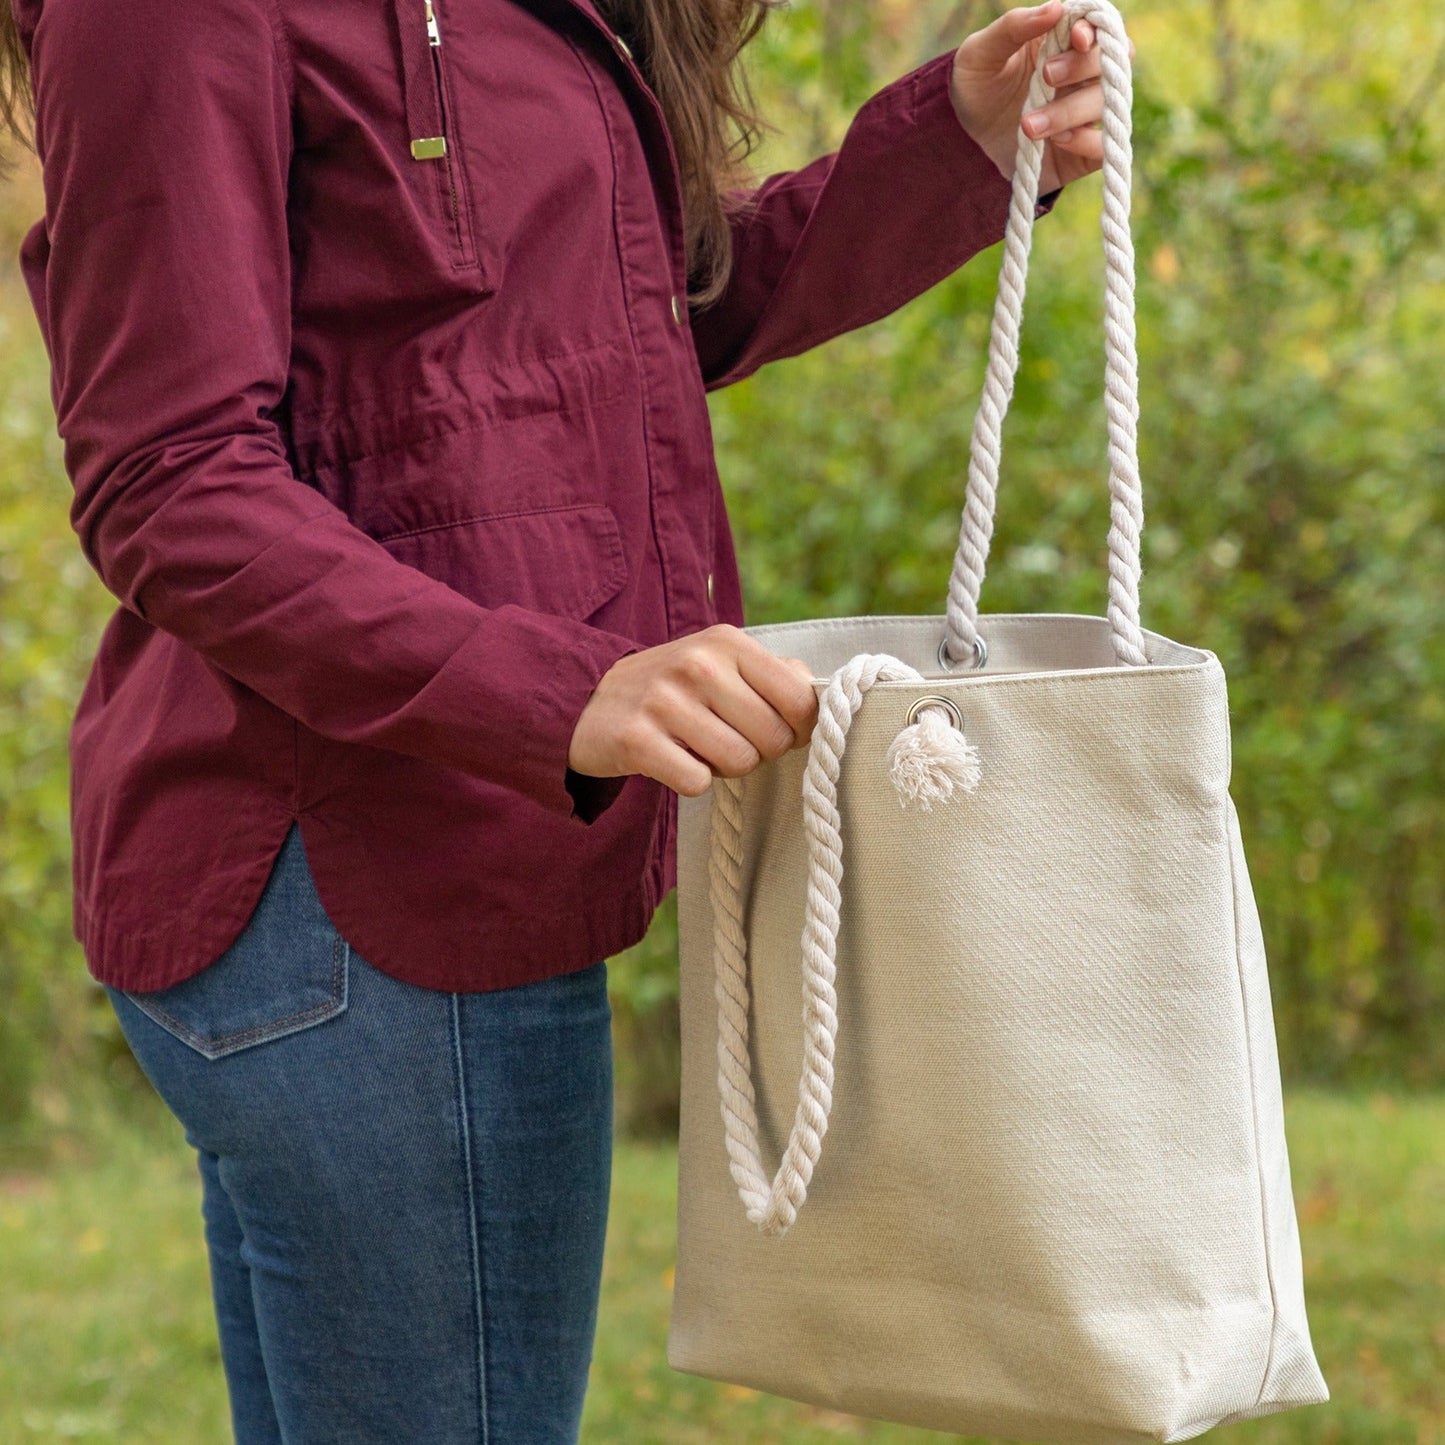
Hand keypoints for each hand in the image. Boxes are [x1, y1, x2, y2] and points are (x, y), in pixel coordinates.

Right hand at [567, 624, 818, 797]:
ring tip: (698, 748)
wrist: (586, 699)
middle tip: (727, 739)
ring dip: (723, 768)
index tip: (777, 729)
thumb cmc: (671, 687)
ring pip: (739, 763)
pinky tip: (672, 760)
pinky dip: (690, 781)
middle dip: (759, 751)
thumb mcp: (718, 661)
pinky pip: (697, 782)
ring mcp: (665, 701)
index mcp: (728, 642)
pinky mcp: (637, 740)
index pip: (800, 698)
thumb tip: (817, 691)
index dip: (798, 727)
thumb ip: (772, 674)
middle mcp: (699, 665)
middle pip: (773, 738)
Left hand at [948, 0, 1134, 195]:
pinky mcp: (1084, 149)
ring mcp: (1086, 111)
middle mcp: (1083, 74)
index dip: (1095, 28)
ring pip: (1105, 102)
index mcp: (1064, 41)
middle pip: (1111, 60)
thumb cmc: (977, 89)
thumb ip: (1012, 27)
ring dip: (1068, 111)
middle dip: (1080, 66)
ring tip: (1028, 125)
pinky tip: (1057, 141)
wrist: (968, 144)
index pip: (1098, 25)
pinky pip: (1104, 145)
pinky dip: (1085, 142)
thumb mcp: (978, 54)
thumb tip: (1055, 8)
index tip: (1077, 38)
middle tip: (1046, 76)